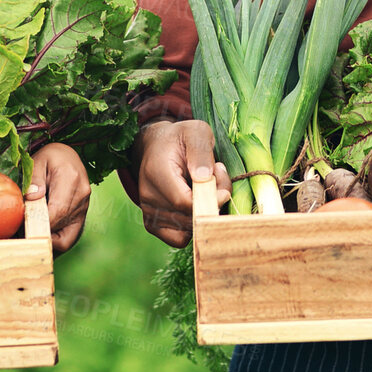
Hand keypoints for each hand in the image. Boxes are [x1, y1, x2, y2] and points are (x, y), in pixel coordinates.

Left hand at [29, 143, 89, 254]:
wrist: (68, 155)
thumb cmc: (51, 157)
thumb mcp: (38, 160)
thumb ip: (34, 177)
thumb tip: (31, 197)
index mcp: (71, 179)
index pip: (57, 210)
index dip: (39, 223)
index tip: (21, 229)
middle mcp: (81, 195)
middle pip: (60, 224)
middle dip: (39, 233)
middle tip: (18, 234)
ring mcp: (84, 206)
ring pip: (66, 235)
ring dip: (46, 239)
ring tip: (27, 235)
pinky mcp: (82, 215)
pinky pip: (71, 237)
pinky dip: (56, 241)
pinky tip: (41, 237)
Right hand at [136, 119, 229, 246]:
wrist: (156, 147)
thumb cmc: (180, 139)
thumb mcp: (196, 132)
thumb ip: (201, 152)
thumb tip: (204, 178)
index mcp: (156, 172)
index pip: (184, 202)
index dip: (210, 201)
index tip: (224, 190)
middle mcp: (148, 195)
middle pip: (188, 218)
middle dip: (211, 205)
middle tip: (217, 182)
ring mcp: (148, 212)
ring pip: (186, 230)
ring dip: (203, 216)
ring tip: (205, 191)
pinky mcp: (152, 224)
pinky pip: (179, 238)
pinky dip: (193, 226)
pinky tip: (196, 206)